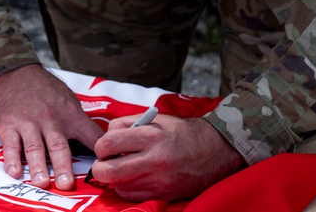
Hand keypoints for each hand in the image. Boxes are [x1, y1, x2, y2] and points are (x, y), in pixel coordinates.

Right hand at [0, 64, 103, 191]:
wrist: (16, 74)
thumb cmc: (46, 90)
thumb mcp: (69, 100)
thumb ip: (82, 123)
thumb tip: (102, 143)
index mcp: (70, 114)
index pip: (90, 134)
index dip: (100, 150)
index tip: (106, 165)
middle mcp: (50, 120)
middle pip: (58, 146)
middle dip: (63, 166)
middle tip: (66, 184)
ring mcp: (28, 123)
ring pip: (34, 148)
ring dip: (38, 166)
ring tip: (42, 182)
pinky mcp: (9, 126)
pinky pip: (11, 145)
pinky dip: (12, 159)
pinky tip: (15, 172)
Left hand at [89, 114, 244, 200]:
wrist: (215, 150)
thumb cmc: (184, 132)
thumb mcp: (157, 119)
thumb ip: (129, 124)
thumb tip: (106, 135)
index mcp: (151, 135)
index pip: (109, 142)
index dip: (100, 146)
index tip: (104, 146)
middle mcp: (154, 159)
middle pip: (109, 171)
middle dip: (100, 168)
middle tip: (104, 162)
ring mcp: (159, 180)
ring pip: (119, 186)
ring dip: (115, 179)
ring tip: (122, 168)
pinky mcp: (164, 193)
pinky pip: (133, 197)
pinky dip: (127, 188)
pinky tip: (134, 178)